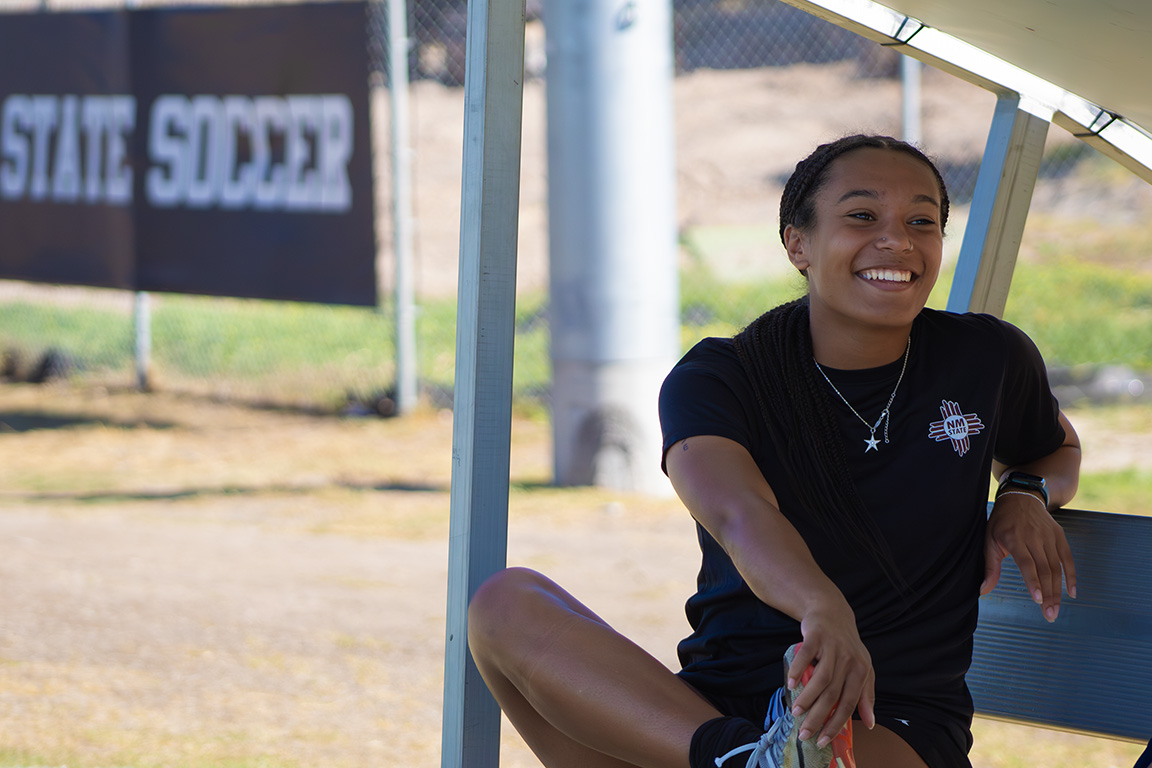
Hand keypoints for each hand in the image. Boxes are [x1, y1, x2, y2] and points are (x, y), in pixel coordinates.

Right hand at [787, 601, 875, 747]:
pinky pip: (806, 655)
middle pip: (833, 695)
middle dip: (818, 717)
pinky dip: (798, 670)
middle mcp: (849, 660)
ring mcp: (833, 647)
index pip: (850, 703)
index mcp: (862, 671)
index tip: (823, 740)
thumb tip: (871, 723)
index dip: (837, 724)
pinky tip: (790, 683)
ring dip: (807, 697)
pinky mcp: (817, 636)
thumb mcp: (862, 668)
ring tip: (796, 712)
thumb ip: (866, 695)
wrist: (832, 612)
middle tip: (805, 733)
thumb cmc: (847, 645)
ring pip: (821, 678)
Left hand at [982, 492, 1076, 621]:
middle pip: (1044, 569)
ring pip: (1056, 567)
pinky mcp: (1059, 536)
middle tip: (1049, 615)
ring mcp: (1049, 536)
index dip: (1032, 581)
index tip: (1037, 599)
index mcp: (1014, 537)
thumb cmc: (1001, 522)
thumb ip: (990, 567)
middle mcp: (1034, 537)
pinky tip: (1072, 593)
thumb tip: (983, 591)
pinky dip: (1072, 576)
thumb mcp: (989, 540)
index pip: (1026, 563)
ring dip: (1058, 591)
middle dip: (1048, 594)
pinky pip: (1068, 559)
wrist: (1021, 497)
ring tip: (1055, 610)